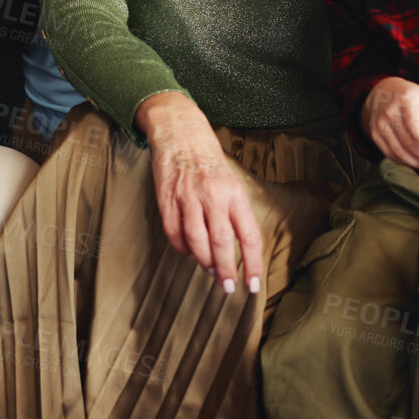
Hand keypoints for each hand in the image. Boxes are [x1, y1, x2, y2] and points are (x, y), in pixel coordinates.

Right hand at [136, 92, 263, 294]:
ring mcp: (188, 197)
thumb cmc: (208, 159)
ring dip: (204, 262)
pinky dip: (182, 249)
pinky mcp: (167, 199)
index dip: (251, 263)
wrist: (180, 131)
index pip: (248, 235)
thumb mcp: (231, 181)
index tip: (252, 284)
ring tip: (210, 271)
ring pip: (197, 241)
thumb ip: (233, 212)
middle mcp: (213, 195)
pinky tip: (188, 253)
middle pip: (222, 242)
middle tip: (228, 287)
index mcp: (234, 192)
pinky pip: (174, 233)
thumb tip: (235, 248)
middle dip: (226, 270)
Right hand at [359, 77, 418, 176]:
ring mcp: (380, 126)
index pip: (412, 123)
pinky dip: (405, 162)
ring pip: (399, 151)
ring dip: (416, 164)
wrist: (380, 93)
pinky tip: (418, 165)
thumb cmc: (409, 96)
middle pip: (407, 141)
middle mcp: (389, 114)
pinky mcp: (375, 136)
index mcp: (405, 102)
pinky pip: (390, 154)